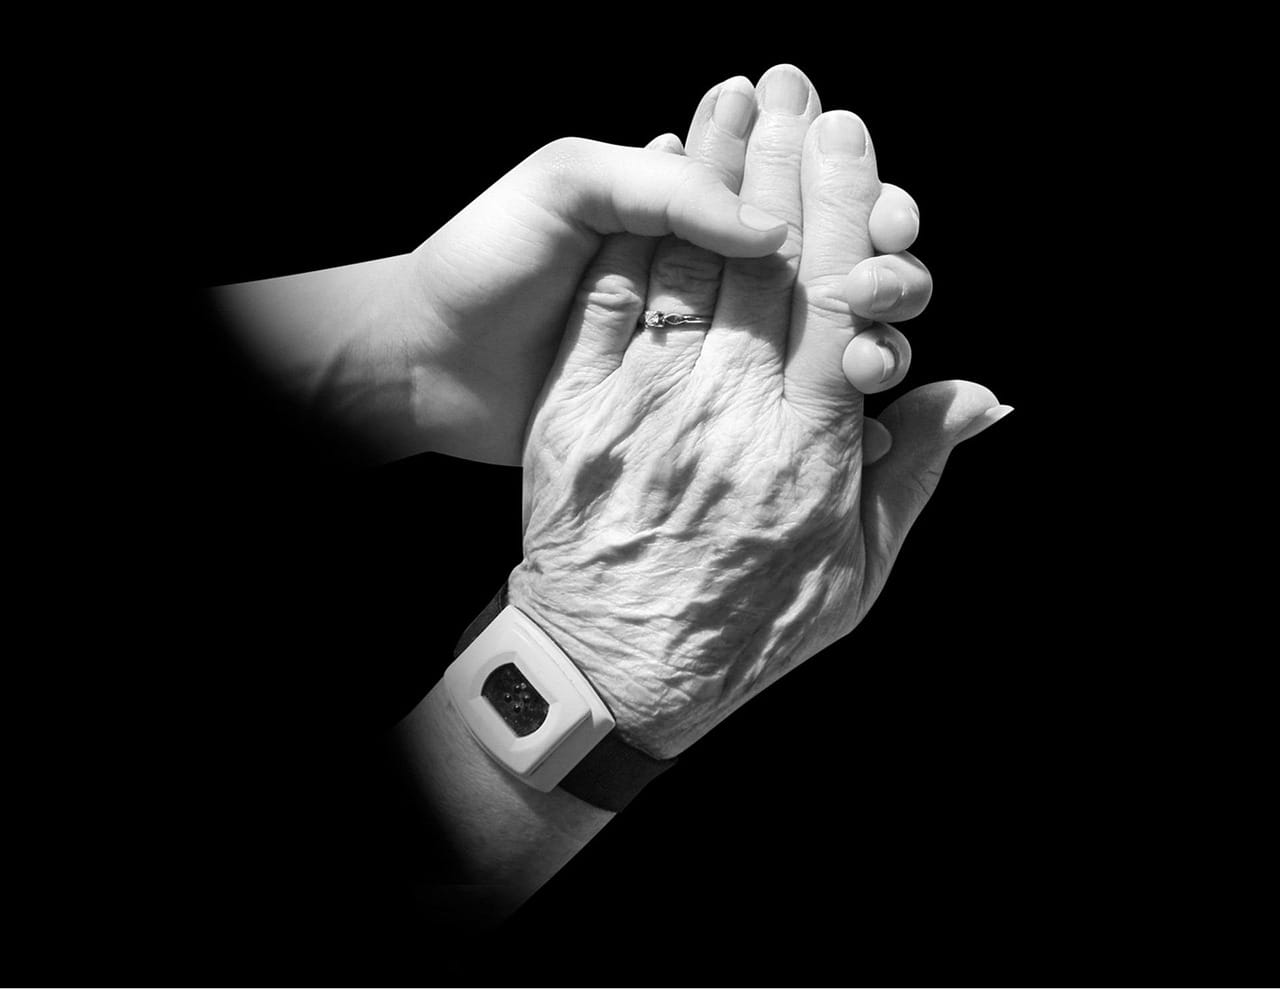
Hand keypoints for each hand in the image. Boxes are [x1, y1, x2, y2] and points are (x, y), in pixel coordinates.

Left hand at [399, 76, 929, 464]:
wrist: (425, 366)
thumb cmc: (484, 262)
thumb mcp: (562, 188)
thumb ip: (659, 189)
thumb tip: (769, 230)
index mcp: (686, 212)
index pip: (794, 195)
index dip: (845, 195)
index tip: (882, 209)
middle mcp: (708, 281)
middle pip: (822, 271)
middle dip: (873, 269)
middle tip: (883, 285)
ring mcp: (699, 355)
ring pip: (806, 346)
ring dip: (855, 348)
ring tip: (875, 362)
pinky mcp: (679, 414)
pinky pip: (764, 415)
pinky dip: (811, 421)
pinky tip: (860, 433)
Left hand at [508, 66, 1010, 757]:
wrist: (611, 673)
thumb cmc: (748, 630)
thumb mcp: (855, 574)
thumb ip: (916, 475)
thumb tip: (980, 393)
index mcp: (806, 446)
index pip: (834, 300)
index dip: (846, 211)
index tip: (852, 139)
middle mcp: (727, 412)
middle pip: (763, 265)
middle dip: (779, 164)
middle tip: (793, 84)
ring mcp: (643, 407)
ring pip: (687, 268)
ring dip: (711, 177)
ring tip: (731, 101)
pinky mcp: (575, 414)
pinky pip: (609, 307)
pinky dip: (632, 236)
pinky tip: (649, 178)